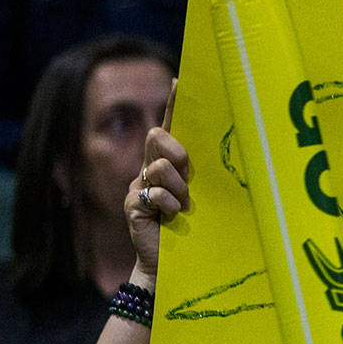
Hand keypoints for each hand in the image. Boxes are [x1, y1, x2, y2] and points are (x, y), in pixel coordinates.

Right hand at [124, 88, 183, 280]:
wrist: (167, 264)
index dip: (173, 103)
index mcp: (168, 163)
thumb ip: (199, 175)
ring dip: (178, 187)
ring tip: (183, 207)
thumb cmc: (191, 229)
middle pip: (158, 137)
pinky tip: (172, 217)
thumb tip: (209, 155)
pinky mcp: (134, 204)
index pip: (170, 127)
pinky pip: (154, 192)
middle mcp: (149, 169)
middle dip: (177, 152)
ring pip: (158, 166)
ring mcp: (138, 185)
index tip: (181, 79)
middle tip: (188, 176)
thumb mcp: (201, 196)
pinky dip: (168, 204)